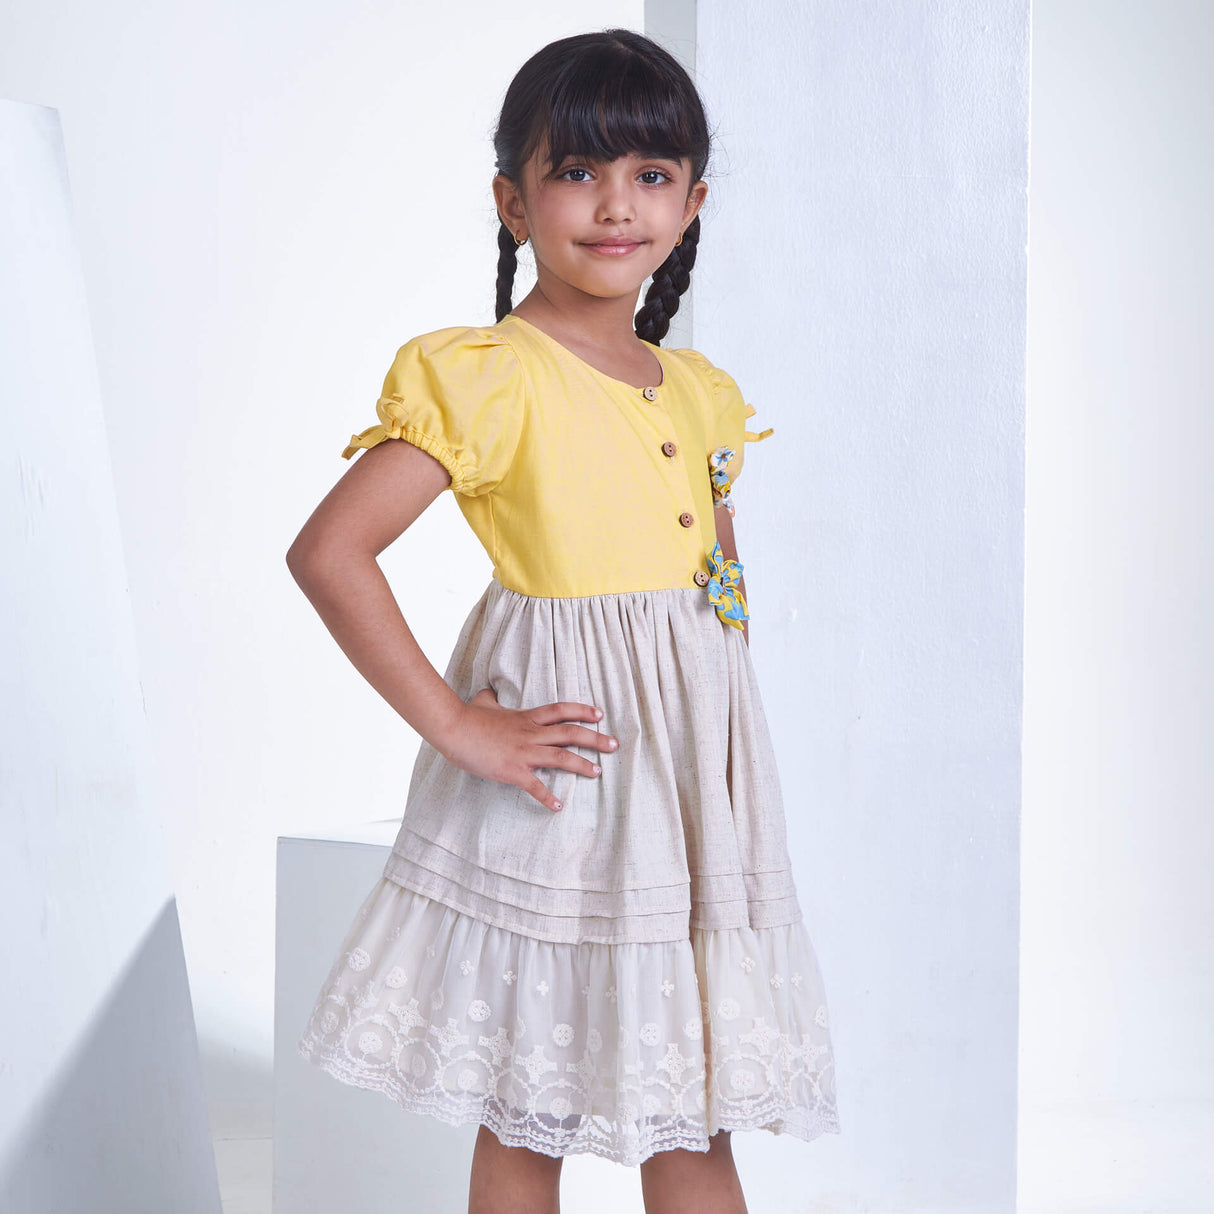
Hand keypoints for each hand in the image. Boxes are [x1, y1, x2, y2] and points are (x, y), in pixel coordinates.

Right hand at [437, 687, 618, 812]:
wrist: (454, 729)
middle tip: (614, 745)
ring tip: (598, 772)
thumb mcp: (483, 702)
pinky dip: (547, 797)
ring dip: (582, 765)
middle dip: (595, 739)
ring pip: (561, 757)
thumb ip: (491, 698)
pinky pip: (535, 786)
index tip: (599, 714)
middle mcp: (531, 733)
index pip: (562, 710)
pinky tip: (558, 807)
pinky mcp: (512, 770)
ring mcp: (523, 752)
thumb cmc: (467, 716)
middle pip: (570, 733)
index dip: (583, 711)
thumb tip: (489, 692)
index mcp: (527, 717)